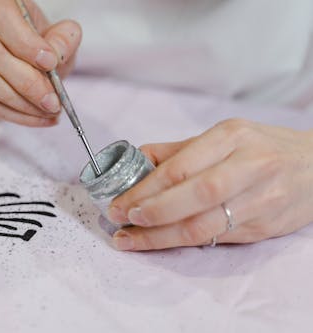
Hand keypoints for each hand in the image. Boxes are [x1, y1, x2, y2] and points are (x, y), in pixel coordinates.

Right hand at [0, 0, 81, 126]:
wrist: (16, 54)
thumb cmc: (40, 43)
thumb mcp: (58, 34)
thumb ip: (63, 40)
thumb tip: (55, 55)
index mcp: (0, 8)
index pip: (2, 19)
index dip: (26, 43)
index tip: (51, 63)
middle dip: (27, 83)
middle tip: (53, 101)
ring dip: (21, 103)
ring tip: (49, 110)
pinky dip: (18, 115)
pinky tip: (40, 118)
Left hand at [108, 119, 312, 250]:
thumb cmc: (263, 148)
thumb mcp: (225, 135)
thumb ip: (179, 150)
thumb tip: (137, 160)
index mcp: (232, 137)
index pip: (181, 167)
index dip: (145, 189)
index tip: (119, 202)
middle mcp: (250, 166)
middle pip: (195, 196)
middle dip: (152, 214)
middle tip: (122, 222)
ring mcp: (262, 200)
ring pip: (205, 226)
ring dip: (161, 237)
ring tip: (132, 240)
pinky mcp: (265, 227)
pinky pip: (218, 239)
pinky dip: (184, 243)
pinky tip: (161, 242)